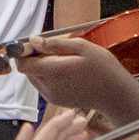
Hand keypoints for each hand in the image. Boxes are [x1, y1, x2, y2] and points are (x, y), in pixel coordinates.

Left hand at [18, 38, 136, 111]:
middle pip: (27, 69)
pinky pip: (42, 85)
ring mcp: (51, 95)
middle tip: (53, 49)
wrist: (115, 94)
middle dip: (33, 57)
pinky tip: (65, 71)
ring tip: (63, 60)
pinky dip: (47, 75)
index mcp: (55, 71)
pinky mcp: (54, 100)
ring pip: (33, 77)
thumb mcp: (82, 47)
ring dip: (40, 66)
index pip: (24, 63)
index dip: (24, 51)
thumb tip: (33, 40)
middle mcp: (49, 86)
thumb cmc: (103, 69)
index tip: (33, 43)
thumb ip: (54, 44)